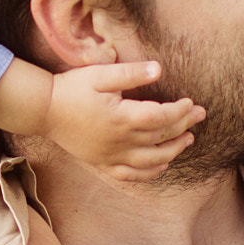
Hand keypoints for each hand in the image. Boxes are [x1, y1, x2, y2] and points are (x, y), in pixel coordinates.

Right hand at [44, 62, 204, 180]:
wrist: (43, 109)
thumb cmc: (71, 88)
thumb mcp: (100, 74)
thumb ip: (131, 73)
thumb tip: (159, 69)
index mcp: (122, 117)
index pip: (162, 117)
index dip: (181, 111)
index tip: (192, 103)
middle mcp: (120, 141)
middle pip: (161, 137)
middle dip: (184, 126)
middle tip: (199, 116)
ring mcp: (111, 155)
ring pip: (151, 161)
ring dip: (173, 151)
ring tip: (187, 140)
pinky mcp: (101, 163)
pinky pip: (130, 175)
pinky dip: (149, 173)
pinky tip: (161, 166)